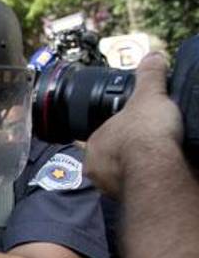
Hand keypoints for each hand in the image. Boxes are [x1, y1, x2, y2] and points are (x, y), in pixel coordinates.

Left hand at [86, 52, 182, 196]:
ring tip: (159, 161)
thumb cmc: (145, 131)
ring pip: (123, 176)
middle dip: (127, 153)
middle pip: (112, 159)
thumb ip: (149, 77)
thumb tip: (153, 56)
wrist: (159, 168)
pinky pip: (140, 189)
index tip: (135, 130)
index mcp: (93, 144)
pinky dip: (150, 183)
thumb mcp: (149, 95)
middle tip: (149, 145)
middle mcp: (96, 170)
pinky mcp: (132, 201)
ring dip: (138, 170)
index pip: (102, 136)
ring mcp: (112, 188)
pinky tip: (163, 175)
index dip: (120, 131)